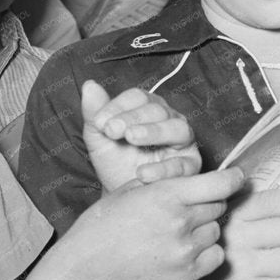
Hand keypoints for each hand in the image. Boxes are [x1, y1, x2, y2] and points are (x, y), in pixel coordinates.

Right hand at [61, 166, 243, 279]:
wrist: (89, 265)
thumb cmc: (105, 222)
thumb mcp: (133, 188)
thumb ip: (170, 179)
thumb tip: (202, 174)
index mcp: (168, 194)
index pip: (222, 183)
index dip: (232, 178)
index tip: (235, 178)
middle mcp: (181, 221)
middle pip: (220, 206)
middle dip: (209, 203)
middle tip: (188, 208)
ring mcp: (185, 250)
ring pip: (217, 230)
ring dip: (205, 227)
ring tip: (179, 231)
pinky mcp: (186, 274)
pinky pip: (216, 256)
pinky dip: (206, 251)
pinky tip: (185, 249)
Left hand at [81, 80, 200, 191]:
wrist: (123, 194)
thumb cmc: (115, 162)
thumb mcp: (99, 139)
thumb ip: (94, 114)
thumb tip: (89, 85)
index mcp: (147, 108)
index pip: (137, 97)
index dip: (118, 106)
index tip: (99, 123)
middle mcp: (169, 119)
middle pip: (157, 109)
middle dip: (133, 118)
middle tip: (112, 130)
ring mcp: (183, 141)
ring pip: (177, 128)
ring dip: (153, 131)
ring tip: (131, 138)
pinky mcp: (191, 165)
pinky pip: (182, 164)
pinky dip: (164, 168)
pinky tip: (142, 174)